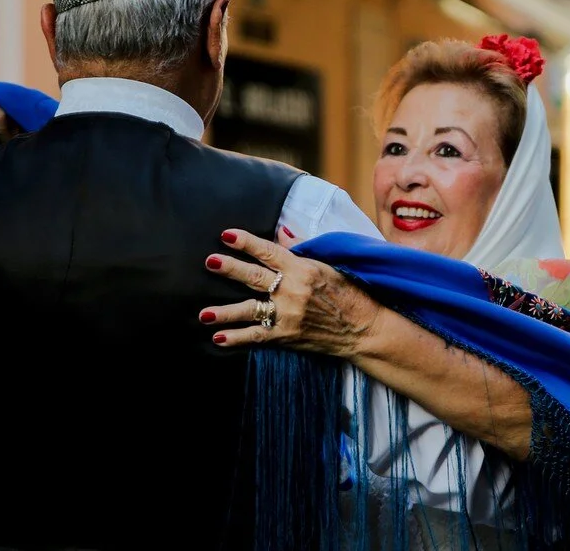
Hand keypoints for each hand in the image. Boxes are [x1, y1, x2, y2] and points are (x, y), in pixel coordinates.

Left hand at [199, 228, 381, 355]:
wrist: (365, 329)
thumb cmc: (350, 293)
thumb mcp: (329, 265)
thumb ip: (301, 249)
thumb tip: (281, 231)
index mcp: (304, 268)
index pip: (269, 251)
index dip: (246, 242)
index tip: (226, 235)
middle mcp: (293, 291)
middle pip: (254, 277)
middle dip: (230, 269)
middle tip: (209, 262)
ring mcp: (289, 315)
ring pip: (250, 310)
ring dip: (225, 312)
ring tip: (204, 313)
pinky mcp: (288, 335)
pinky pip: (258, 336)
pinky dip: (238, 338)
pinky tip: (218, 339)